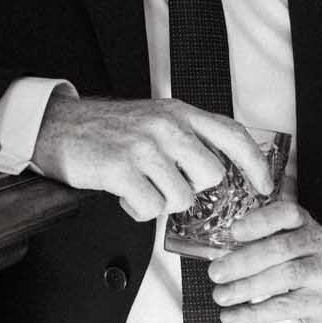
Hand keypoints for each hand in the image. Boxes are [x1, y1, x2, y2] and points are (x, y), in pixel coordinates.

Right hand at [32, 93, 274, 221]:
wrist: (57, 126)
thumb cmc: (108, 129)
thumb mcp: (155, 119)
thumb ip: (187, 138)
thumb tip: (218, 171)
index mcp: (179, 112)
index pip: (232, 134)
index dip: (255, 163)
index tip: (265, 186)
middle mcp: (166, 126)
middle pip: (211, 174)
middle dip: (193, 190)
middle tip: (168, 187)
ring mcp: (144, 147)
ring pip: (181, 197)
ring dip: (161, 202)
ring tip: (141, 188)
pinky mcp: (121, 170)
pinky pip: (150, 208)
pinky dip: (138, 210)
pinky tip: (125, 195)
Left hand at [205, 198, 321, 322]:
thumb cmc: (301, 263)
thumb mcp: (288, 241)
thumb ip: (263, 231)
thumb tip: (223, 230)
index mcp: (306, 223)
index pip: (287, 213)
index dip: (261, 221)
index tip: (234, 231)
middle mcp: (319, 242)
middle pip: (281, 248)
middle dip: (244, 261)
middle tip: (215, 272)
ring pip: (285, 276)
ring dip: (247, 287)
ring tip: (220, 295)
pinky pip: (286, 307)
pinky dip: (254, 313)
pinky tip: (230, 316)